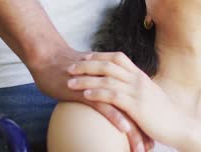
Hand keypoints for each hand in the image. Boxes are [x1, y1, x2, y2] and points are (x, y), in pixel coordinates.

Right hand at [28, 47, 150, 151]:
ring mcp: (101, 85)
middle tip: (150, 146)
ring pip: (124, 109)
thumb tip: (104, 107)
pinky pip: (105, 105)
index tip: (151, 138)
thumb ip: (101, 91)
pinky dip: (116, 117)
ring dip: (135, 129)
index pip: (136, 103)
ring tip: (141, 147)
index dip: (145, 121)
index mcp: (117, 80)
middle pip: (135, 108)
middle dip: (144, 129)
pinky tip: (124, 129)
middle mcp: (113, 82)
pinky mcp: (87, 89)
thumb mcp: (90, 79)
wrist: (49, 57)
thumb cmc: (67, 71)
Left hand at [67, 52, 190, 148]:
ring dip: (86, 80)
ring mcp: (137, 91)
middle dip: (87, 65)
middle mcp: (138, 79)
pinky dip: (97, 93)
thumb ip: (137, 89)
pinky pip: (113, 96)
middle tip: (70, 67)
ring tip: (70, 82)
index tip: (85, 57)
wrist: (179, 125)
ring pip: (107, 79)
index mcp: (141, 75)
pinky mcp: (136, 106)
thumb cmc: (164, 113)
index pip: (118, 57)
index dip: (100, 56)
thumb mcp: (150, 96)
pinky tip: (85, 96)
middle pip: (108, 64)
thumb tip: (125, 89)